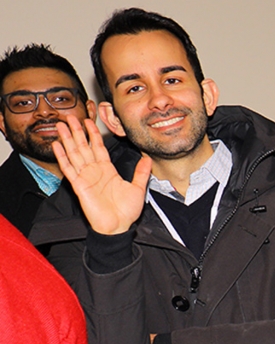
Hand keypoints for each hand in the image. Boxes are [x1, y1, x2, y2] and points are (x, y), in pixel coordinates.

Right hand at [52, 117, 149, 234]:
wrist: (118, 227)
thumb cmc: (126, 211)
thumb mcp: (138, 188)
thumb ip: (141, 172)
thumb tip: (147, 158)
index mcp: (108, 170)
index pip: (98, 147)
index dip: (93, 134)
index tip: (88, 121)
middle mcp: (95, 171)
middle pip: (83, 146)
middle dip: (76, 131)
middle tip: (70, 116)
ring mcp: (85, 177)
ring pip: (74, 154)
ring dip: (67, 139)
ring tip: (61, 125)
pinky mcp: (79, 185)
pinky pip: (69, 168)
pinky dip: (62, 156)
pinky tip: (57, 145)